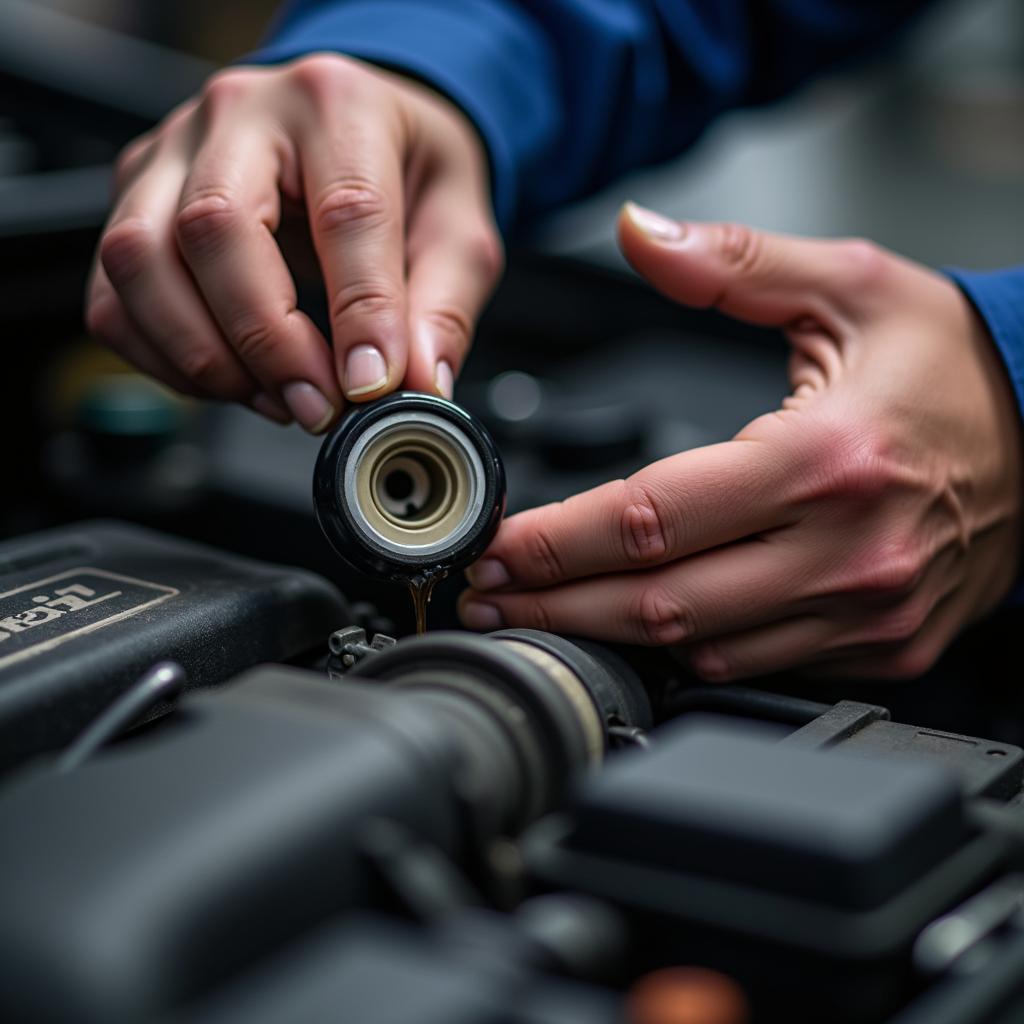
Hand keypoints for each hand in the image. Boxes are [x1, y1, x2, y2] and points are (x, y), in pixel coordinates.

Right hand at [85, 54, 501, 430]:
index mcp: (337, 105)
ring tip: (276, 398)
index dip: (358, 313)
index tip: (370, 385)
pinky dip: (164, 361)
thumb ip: (440, 307)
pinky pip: (113, 297)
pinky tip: (231, 382)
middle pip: (213, 229)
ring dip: (203, 355)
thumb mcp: (458, 229)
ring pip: (138, 259)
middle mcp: (240, 115)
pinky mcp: (135, 201)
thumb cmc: (405, 168)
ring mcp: (172, 154)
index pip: (344, 212)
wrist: (358, 127)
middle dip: (266, 341)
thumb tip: (415, 384)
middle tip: (317, 404)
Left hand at [459, 205, 1022, 680]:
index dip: (557, 540)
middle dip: (558, 603)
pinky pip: (758, 664)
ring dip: (610, 635)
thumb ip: (733, 260)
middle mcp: (847, 548)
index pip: (651, 516)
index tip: (497, 545)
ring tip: (541, 615)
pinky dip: (688, 649)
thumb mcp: (849, 283)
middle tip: (488, 593)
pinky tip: (640, 626)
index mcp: (825, 457)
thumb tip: (639, 231)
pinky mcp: (883, 643)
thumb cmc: (951, 365)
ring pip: (703, 648)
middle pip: (661, 598)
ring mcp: (868, 609)